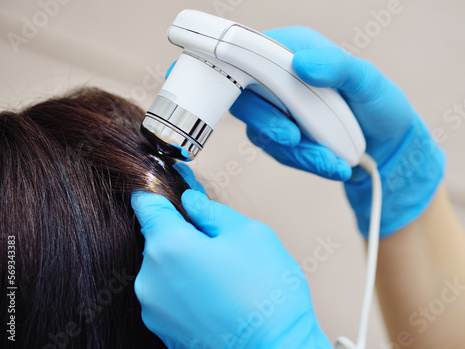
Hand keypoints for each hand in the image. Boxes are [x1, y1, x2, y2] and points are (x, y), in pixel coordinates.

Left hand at [132, 189, 331, 348]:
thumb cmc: (268, 296)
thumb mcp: (249, 234)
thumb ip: (212, 211)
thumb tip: (190, 201)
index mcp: (168, 247)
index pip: (145, 203)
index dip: (156, 189)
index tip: (166, 184)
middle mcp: (149, 280)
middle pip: (158, 238)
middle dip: (183, 232)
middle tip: (218, 239)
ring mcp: (154, 310)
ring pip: (164, 268)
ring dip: (185, 263)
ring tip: (224, 274)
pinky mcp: (164, 330)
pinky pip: (169, 295)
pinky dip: (186, 289)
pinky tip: (218, 294)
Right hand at [230, 26, 444, 236]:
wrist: (386, 145)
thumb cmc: (379, 104)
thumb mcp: (367, 81)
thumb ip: (338, 67)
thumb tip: (302, 64)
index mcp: (294, 51)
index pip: (255, 55)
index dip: (249, 72)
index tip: (267, 93)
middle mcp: (279, 79)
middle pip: (247, 99)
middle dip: (270, 124)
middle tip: (294, 139)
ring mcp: (276, 111)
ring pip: (262, 133)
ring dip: (298, 152)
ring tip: (332, 161)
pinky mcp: (280, 138)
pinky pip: (279, 152)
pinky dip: (305, 162)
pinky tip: (332, 165)